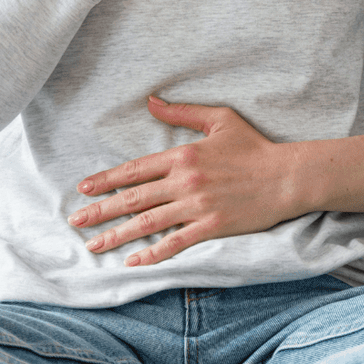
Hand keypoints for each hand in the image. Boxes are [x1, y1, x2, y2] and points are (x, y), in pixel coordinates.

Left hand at [67, 97, 303, 265]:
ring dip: (117, 235)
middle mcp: (184, 181)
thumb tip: (151, 101)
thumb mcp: (219, 120)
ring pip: (148, 223)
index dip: (106, 180)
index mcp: (183, 155)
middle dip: (101, 211)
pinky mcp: (212, 227)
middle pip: (134, 198)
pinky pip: (175, 243)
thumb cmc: (254, 146)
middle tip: (76, 221)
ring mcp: (197, 206)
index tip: (84, 188)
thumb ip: (182, 112)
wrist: (287, 176)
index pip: (135, 169)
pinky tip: (134, 262)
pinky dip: (153, 254)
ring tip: (94, 245)